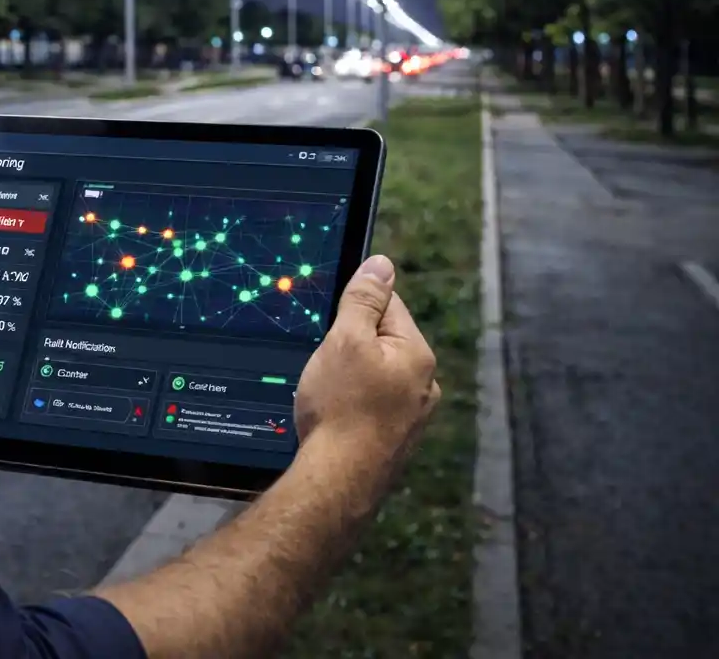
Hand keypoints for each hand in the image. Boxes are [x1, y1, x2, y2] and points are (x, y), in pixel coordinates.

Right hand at [293, 254, 439, 484]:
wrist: (338, 480)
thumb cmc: (341, 406)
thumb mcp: (345, 340)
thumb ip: (363, 300)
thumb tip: (382, 265)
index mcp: (417, 354)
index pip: (389, 305)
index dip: (354, 307)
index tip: (330, 321)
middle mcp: (423, 384)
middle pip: (382, 342)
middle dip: (350, 344)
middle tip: (322, 359)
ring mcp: (411, 416)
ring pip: (375, 376)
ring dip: (350, 376)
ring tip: (325, 390)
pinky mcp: (394, 440)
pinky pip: (372, 406)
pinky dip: (352, 405)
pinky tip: (333, 415)